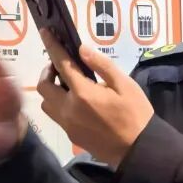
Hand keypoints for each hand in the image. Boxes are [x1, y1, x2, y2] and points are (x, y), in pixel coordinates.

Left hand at [36, 29, 153, 167]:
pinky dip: (59, 105)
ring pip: (46, 103)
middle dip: (48, 72)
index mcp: (83, 93)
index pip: (61, 64)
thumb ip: (102, 65)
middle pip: (44, 86)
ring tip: (67, 86)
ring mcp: (68, 124)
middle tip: (61, 67)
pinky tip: (77, 104)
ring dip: (51, 91)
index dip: (51, 46)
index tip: (44, 33)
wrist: (138, 150)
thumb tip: (82, 49)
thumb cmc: (136, 114)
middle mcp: (69, 108)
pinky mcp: (71, 135)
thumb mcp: (125, 85)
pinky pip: (56, 116)